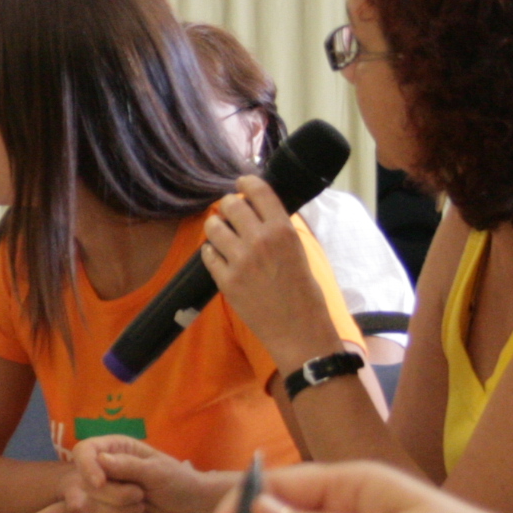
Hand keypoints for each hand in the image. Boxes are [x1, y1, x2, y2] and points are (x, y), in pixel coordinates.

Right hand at [67, 436, 225, 512]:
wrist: (193, 511)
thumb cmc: (178, 481)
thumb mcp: (157, 470)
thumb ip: (128, 466)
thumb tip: (100, 459)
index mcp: (115, 450)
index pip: (83, 452)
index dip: (86, 466)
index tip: (100, 483)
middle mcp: (105, 471)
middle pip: (86, 485)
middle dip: (114, 496)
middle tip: (140, 495)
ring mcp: (105, 496)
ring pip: (92, 507)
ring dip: (120, 512)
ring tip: (142, 506)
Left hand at [199, 176, 340, 373]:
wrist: (298, 330)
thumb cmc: (305, 293)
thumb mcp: (298, 251)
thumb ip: (277, 229)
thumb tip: (259, 210)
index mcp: (283, 230)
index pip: (258, 190)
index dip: (246, 182)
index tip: (241, 183)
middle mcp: (259, 240)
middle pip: (230, 204)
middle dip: (229, 206)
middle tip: (232, 212)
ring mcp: (239, 260)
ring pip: (213, 226)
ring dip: (216, 226)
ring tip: (222, 233)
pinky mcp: (225, 280)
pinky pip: (207, 253)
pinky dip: (211, 252)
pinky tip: (219, 256)